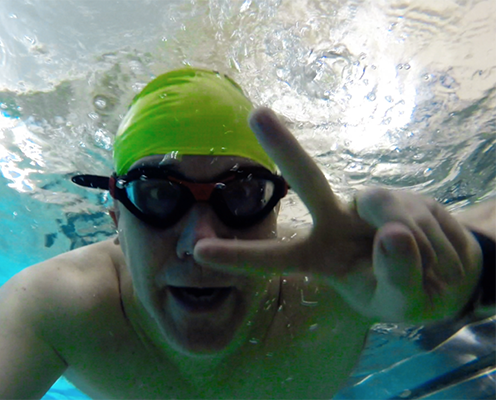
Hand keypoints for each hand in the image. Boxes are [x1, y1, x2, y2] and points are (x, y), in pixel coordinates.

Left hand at [194, 107, 482, 322]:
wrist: (448, 276)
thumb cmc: (406, 291)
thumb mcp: (401, 302)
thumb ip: (396, 276)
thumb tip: (391, 231)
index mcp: (319, 258)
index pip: (275, 258)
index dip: (239, 257)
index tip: (197, 251)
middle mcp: (335, 223)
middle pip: (308, 180)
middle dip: (283, 146)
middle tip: (257, 112)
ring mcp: (367, 207)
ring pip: (392, 221)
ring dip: (418, 255)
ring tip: (426, 270)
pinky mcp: (400, 197)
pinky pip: (421, 219)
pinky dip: (439, 246)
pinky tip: (438, 252)